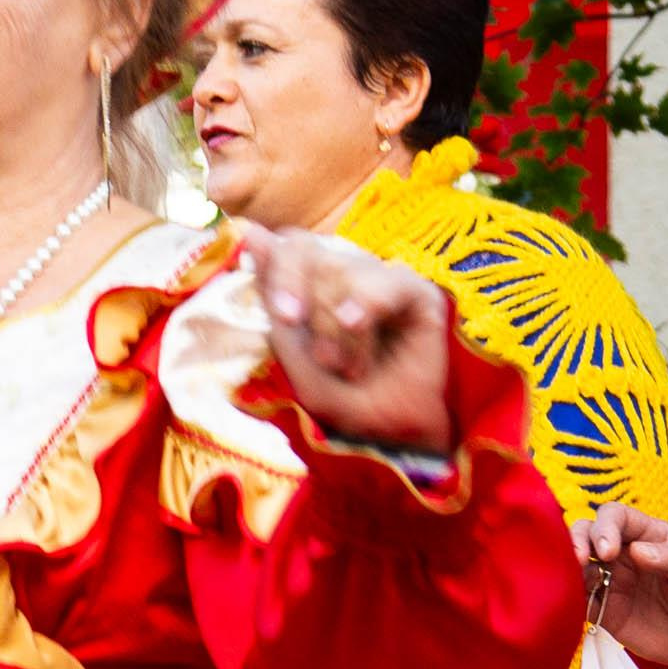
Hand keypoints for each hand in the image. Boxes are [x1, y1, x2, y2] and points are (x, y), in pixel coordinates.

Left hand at [240, 223, 452, 455]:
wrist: (397, 436)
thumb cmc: (347, 402)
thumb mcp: (297, 361)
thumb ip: (275, 301)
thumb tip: (252, 232)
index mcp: (310, 287)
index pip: (288, 247)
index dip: (277, 265)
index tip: (282, 311)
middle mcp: (343, 276)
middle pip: (307, 250)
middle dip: (299, 299)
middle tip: (309, 344)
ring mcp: (379, 280)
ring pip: (341, 270)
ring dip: (334, 325)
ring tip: (347, 369)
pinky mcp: (415, 291)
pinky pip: (385, 280)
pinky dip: (365, 303)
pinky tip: (355, 325)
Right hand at [574, 505, 667, 668]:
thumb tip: (637, 550)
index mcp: (648, 535)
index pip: (616, 516)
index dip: (605, 527)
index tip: (608, 552)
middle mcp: (624, 554)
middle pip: (587, 533)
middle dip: (577, 541)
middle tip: (581, 561)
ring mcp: (611, 581)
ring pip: (576, 564)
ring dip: (568, 569)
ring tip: (575, 584)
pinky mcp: (604, 610)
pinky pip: (578, 599)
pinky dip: (569, 598)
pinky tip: (573, 603)